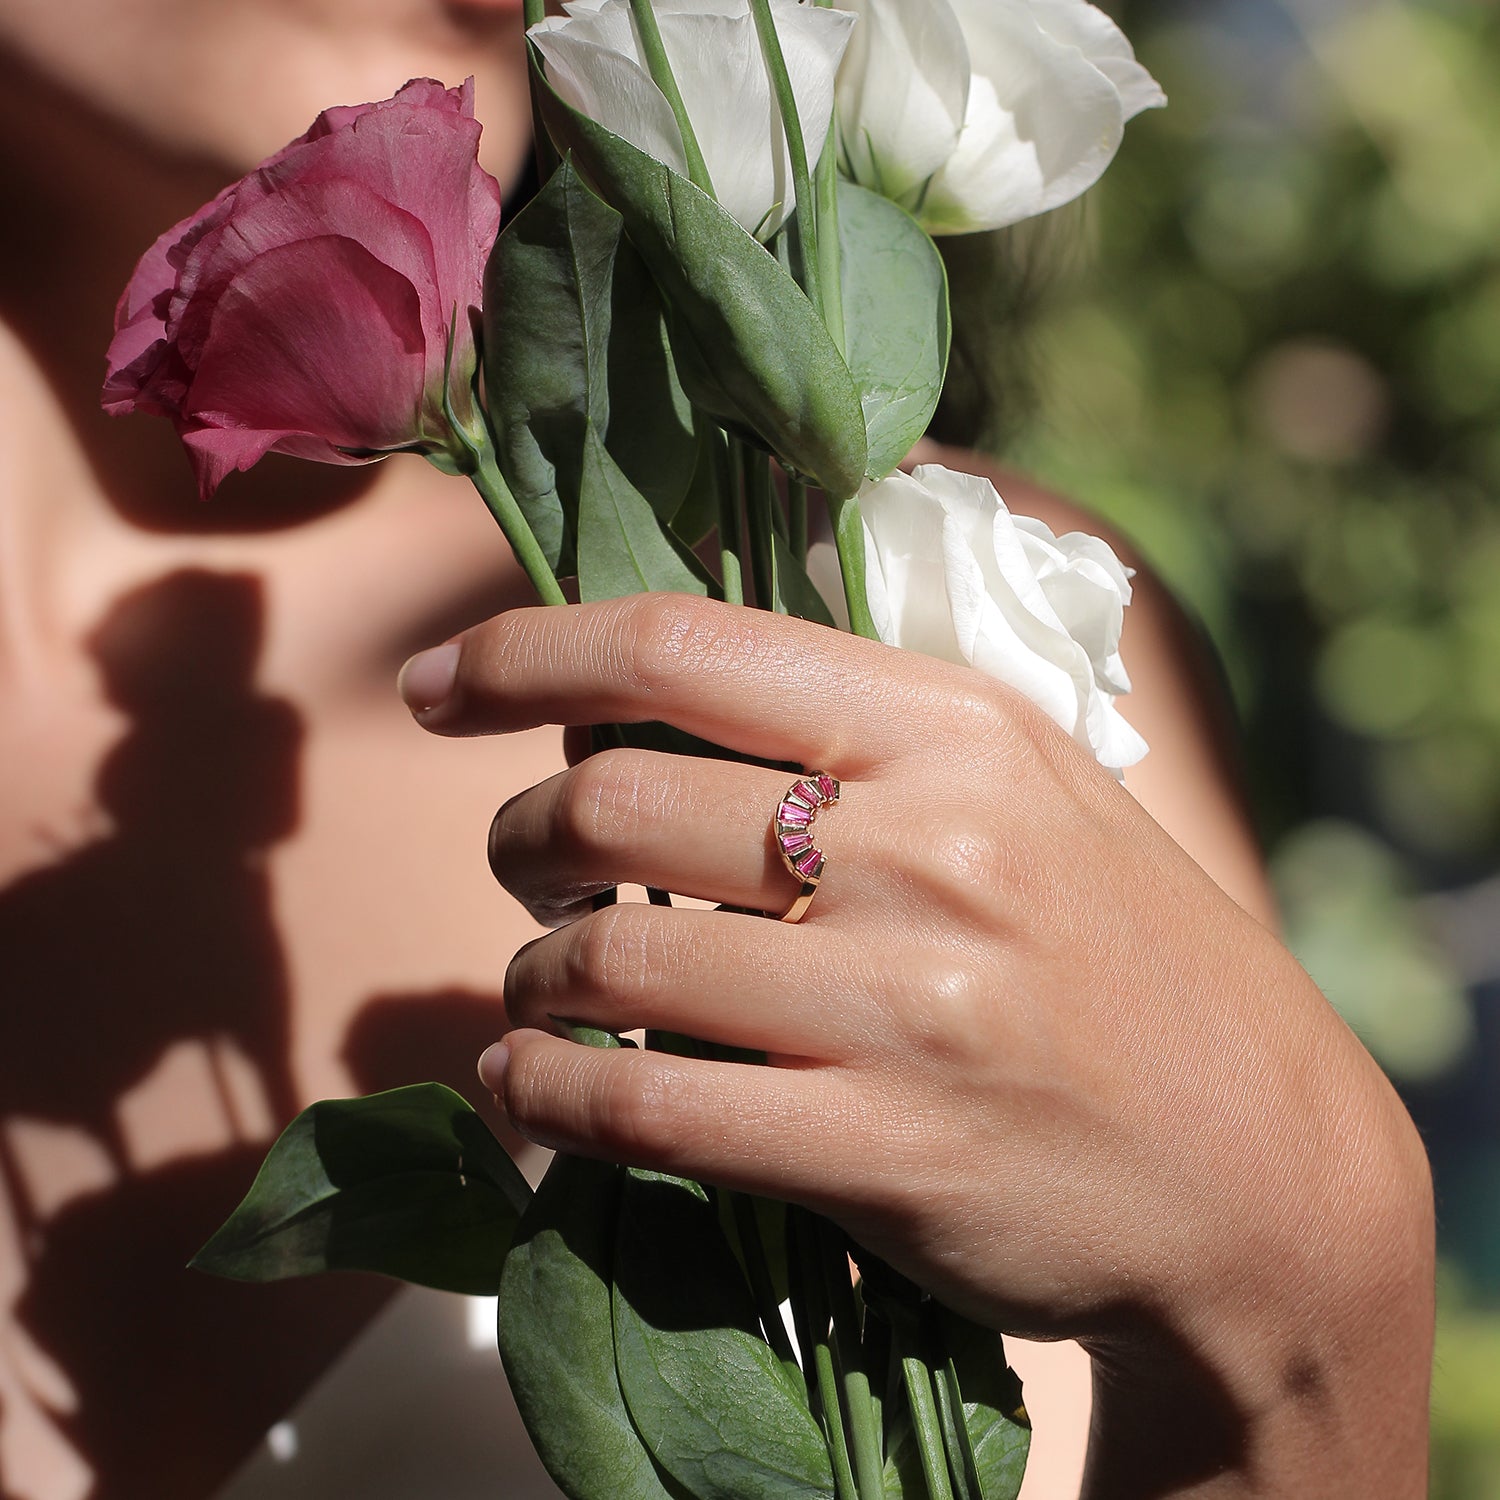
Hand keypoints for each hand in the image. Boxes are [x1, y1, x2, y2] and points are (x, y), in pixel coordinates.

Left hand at [399, 592, 1431, 1497]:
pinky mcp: (879, 1151)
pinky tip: (528, 1090)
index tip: (440, 683)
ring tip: (538, 986)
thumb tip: (654, 680)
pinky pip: (638, 1109)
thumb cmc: (1120, 954)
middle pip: (612, 802)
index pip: (677, 645)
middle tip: (524, 867)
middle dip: (521, 839)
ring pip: (607, 959)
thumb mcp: (1023, 783)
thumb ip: (860, 722)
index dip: (525, 651)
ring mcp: (901, 1005)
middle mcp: (922, 847)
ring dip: (529, 974)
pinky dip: (542, 1096)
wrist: (1258, 1163)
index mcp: (949, 726)